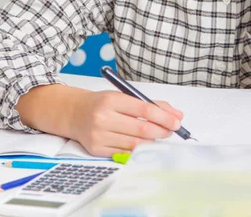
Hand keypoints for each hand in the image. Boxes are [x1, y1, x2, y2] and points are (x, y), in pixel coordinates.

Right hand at [69, 90, 183, 156]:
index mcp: (111, 99)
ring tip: (158, 136)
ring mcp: (99, 135)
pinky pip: (124, 153)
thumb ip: (150, 104)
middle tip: (171, 130)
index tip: (176, 121)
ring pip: (134, 144)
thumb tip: (176, 115)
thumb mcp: (123, 96)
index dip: (163, 116)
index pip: (144, 109)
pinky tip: (143, 144)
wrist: (74, 113)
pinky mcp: (96, 149)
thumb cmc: (103, 103)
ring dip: (152, 141)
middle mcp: (103, 117)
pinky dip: (138, 150)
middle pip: (141, 129)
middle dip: (161, 131)